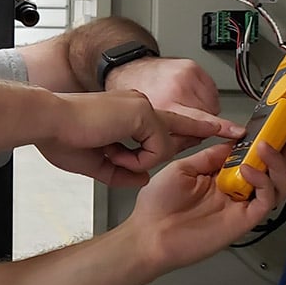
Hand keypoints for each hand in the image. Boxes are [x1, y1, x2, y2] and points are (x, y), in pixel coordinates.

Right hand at [36, 90, 223, 186]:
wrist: (48, 121)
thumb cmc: (61, 137)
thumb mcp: (95, 162)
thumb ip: (122, 170)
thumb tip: (143, 178)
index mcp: (127, 113)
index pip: (166, 123)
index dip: (190, 130)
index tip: (214, 131)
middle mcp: (139, 106)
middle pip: (180, 124)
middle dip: (210, 128)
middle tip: (236, 131)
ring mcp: (142, 107)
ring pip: (163, 144)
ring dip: (137, 159)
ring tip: (106, 152)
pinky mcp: (142, 114)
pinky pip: (155, 148)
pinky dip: (135, 158)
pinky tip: (111, 152)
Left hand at [105, 57, 243, 150]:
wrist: (127, 69)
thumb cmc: (133, 96)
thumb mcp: (144, 124)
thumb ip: (169, 138)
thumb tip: (192, 143)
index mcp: (163, 104)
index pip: (197, 119)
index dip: (220, 127)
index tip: (236, 131)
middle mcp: (176, 88)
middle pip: (206, 116)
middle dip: (197, 124)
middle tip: (180, 120)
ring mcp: (186, 75)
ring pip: (210, 104)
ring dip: (200, 109)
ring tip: (180, 104)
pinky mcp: (192, 68)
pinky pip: (210, 91)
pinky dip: (201, 97)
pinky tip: (185, 96)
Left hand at [126, 115, 285, 272]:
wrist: (149, 235)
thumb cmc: (157, 205)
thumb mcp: (182, 169)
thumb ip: (210, 157)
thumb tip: (234, 142)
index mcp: (220, 175)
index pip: (251, 154)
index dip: (264, 137)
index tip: (275, 120)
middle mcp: (235, 188)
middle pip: (272, 166)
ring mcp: (242, 204)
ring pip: (276, 182)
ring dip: (276, 161)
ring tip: (266, 145)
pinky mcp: (245, 219)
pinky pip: (266, 200)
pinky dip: (263, 182)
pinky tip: (249, 170)